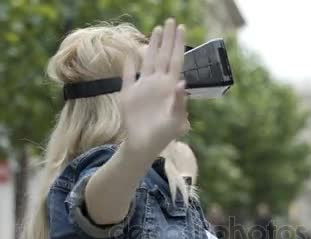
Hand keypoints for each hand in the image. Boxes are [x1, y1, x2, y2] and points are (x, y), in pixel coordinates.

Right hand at [120, 18, 188, 152]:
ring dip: (152, 45)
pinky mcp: (129, 94)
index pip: (176, 60)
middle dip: (168, 38)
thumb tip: (183, 82)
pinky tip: (130, 54)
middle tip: (171, 20)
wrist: (144, 146)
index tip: (182, 27)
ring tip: (157, 29)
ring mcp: (144, 87)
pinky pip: (128, 76)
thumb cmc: (164, 135)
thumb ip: (180, 101)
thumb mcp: (176, 120)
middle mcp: (158, 84)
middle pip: (164, 55)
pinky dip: (128, 65)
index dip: (178, 44)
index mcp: (170, 87)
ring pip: (148, 60)